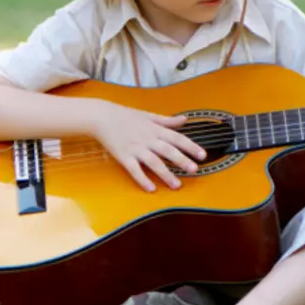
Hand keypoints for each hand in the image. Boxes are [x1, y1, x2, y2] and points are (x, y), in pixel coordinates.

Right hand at [90, 101, 205, 191]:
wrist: (102, 117)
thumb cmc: (125, 116)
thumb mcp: (148, 115)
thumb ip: (167, 120)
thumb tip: (184, 120)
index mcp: (155, 129)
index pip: (177, 138)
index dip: (191, 147)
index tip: (202, 155)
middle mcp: (147, 139)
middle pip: (168, 151)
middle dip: (182, 161)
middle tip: (194, 170)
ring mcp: (135, 149)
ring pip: (154, 163)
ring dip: (166, 175)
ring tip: (177, 185)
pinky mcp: (124, 157)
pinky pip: (135, 170)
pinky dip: (143, 180)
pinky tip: (151, 189)